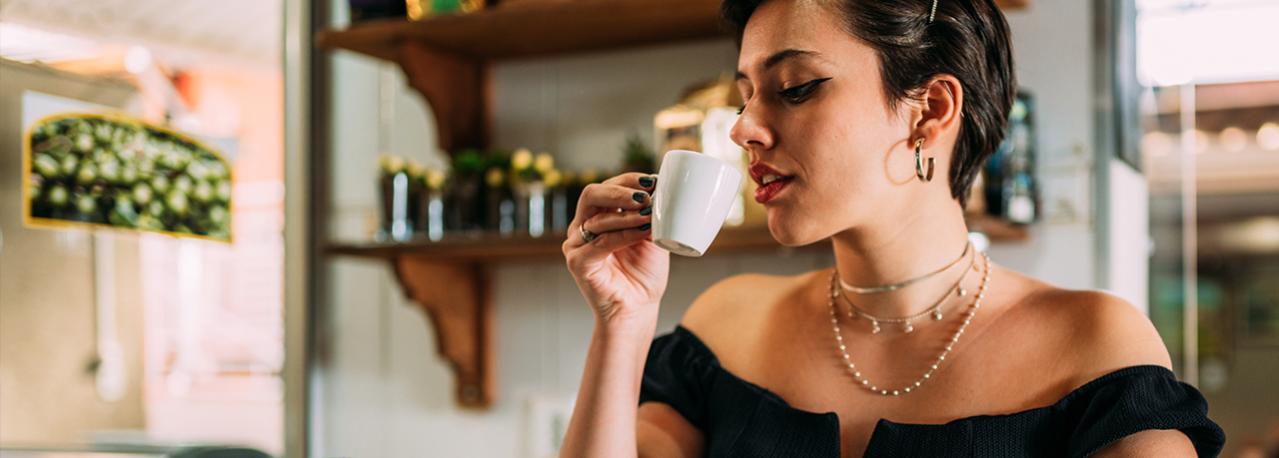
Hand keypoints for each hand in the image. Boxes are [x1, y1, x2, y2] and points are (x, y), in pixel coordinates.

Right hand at [562, 172, 669, 328]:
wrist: (637, 309)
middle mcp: (582, 227)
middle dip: (620, 190)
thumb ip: (651, 214)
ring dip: (627, 214)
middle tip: (645, 194)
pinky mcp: (577, 262)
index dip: (628, 180)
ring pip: (597, 218)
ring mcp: (576, 245)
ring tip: (650, 214)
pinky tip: (644, 232)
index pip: (606, 187)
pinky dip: (624, 234)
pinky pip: (601, 242)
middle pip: (592, 194)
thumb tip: (664, 188)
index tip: (653, 181)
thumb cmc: (643, 275)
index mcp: (597, 217)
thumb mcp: (652, 237)